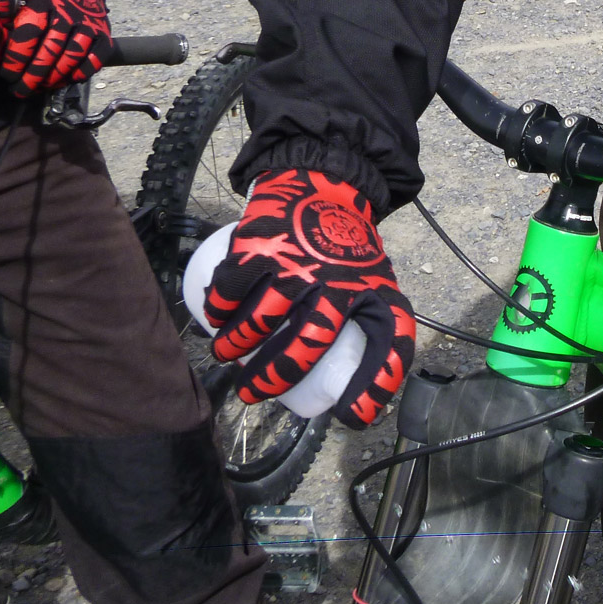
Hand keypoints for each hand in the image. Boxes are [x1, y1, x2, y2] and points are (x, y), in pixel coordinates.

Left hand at [0, 0, 109, 97]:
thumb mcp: (7, 5)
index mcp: (39, 3)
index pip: (26, 36)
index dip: (15, 59)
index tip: (7, 74)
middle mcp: (65, 12)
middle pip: (48, 51)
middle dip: (32, 76)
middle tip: (20, 89)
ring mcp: (87, 23)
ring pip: (71, 58)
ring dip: (54, 78)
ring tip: (40, 87)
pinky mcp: (103, 34)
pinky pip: (92, 60)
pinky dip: (78, 73)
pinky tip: (65, 80)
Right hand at [204, 168, 414, 427]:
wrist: (323, 184)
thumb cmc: (346, 247)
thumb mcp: (375, 282)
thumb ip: (373, 326)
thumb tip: (351, 392)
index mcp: (372, 292)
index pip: (388, 345)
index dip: (374, 388)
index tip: (352, 419)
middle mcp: (335, 284)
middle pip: (303, 349)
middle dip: (271, 380)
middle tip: (252, 393)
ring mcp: (295, 266)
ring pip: (258, 323)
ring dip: (234, 348)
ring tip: (225, 355)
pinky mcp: (261, 248)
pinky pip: (231, 290)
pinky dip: (218, 310)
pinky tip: (214, 319)